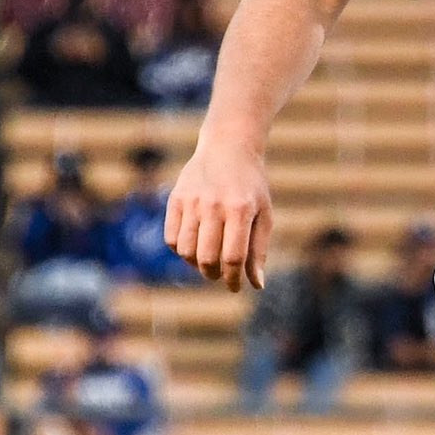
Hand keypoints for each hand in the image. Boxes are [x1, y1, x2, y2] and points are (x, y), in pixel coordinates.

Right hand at [165, 137, 272, 291]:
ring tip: (206, 261)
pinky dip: (180, 250)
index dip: (233, 279)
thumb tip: (257, 285)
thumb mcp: (263, 215)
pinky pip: (171, 238)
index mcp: (240, 210)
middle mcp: (214, 205)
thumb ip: (259, 250)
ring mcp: (192, 201)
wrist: (228, 147)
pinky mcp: (176, 198)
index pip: (233, 257)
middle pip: (208, 257)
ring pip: (185, 250)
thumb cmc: (251, 186)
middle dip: (213, 274)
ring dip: (195, 264)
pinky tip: (193, 247)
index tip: (234, 288)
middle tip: (218, 275)